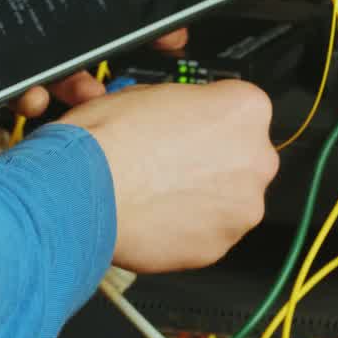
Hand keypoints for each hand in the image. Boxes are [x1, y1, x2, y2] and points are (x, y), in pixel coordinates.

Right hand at [60, 81, 278, 272]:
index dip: (208, 120)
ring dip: (202, 197)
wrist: (80, 194)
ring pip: (229, 199)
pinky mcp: (221, 246)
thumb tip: (180, 114)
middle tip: (170, 163)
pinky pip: (210, 233)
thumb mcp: (148, 92)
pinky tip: (157, 217)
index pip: (240, 110)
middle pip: (242, 157)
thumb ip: (184, 105)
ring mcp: (243, 206)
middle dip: (212, 161)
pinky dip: (189, 228)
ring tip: (158, 192)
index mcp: (245, 109)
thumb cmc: (106, 142)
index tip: (190, 129)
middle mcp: (256, 158)